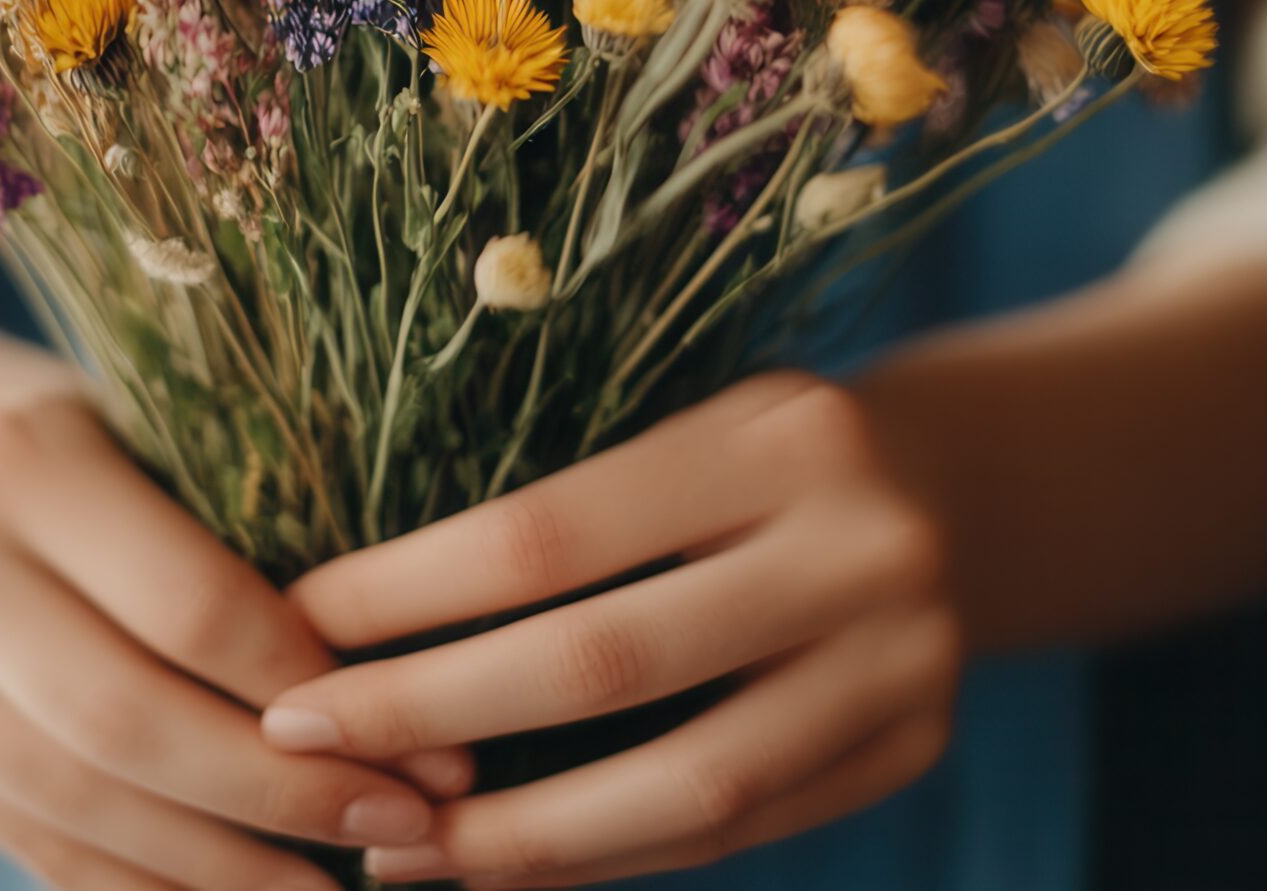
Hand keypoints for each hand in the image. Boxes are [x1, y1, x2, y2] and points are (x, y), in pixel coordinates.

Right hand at [0, 393, 470, 890]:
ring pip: (77, 803)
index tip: (419, 737)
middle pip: (125, 721)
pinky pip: (33, 839)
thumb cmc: (88, 432)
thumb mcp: (157, 423)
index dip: (307, 687)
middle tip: (401, 825)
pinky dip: (143, 884)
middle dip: (278, 794)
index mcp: (10, 456)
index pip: (187, 605)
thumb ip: (248, 523)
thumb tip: (407, 680)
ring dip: (218, 866)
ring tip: (331, 887)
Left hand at [262, 374, 960, 886]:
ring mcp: (904, 664)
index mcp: (775, 436)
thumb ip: (563, 508)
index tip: (295, 628)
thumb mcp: (685, 420)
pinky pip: (735, 833)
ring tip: (390, 851)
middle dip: (429, 714)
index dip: (408, 592)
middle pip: (606, 664)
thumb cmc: (760, 450)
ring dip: (516, 837)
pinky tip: (499, 868)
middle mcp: (857, 546)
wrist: (971, 488)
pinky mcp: (913, 752)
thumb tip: (339, 611)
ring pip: (684, 788)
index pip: (551, 532)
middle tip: (301, 743)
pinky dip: (606, 859)